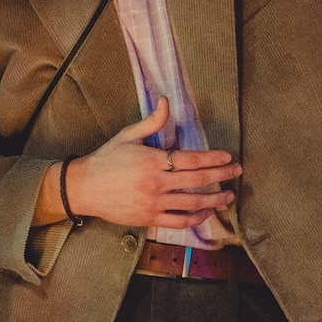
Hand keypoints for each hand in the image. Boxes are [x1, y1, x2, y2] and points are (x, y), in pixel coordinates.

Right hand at [67, 96, 240, 229]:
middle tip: (237, 172)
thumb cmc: (107, 159)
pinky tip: (207, 213)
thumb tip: (165, 100)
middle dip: (222, 176)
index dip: (213, 158)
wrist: (85, 188)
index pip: (191, 159)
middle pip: (198, 180)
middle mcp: (156, 182)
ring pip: (193, 203)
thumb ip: (152, 121)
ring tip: (229, 196)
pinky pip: (179, 221)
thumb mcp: (128, 136)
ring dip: (215, 200)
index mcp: (153, 160)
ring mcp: (154, 202)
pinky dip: (197, 218)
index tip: (228, 158)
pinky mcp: (149, 218)